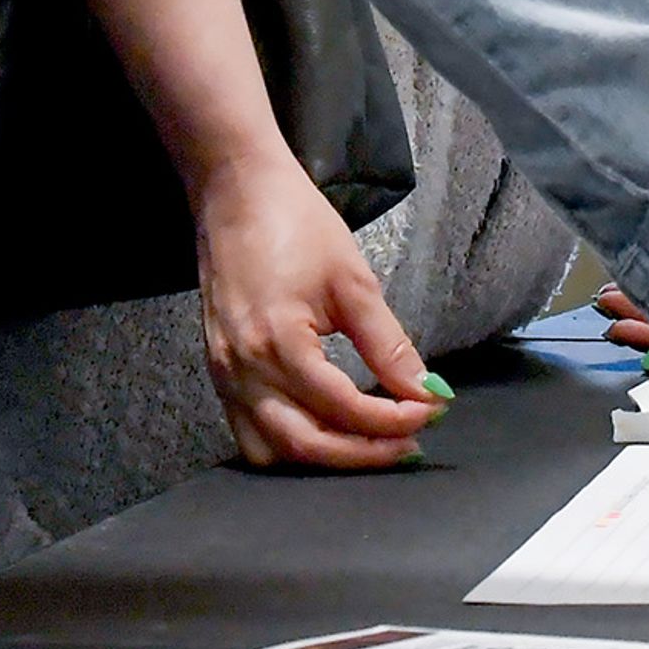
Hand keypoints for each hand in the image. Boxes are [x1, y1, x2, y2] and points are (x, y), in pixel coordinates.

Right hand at [195, 149, 444, 469]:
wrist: (236, 191)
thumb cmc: (294, 222)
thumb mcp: (352, 280)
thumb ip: (388, 344)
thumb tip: (424, 389)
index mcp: (278, 342)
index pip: (342, 407)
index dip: (392, 420)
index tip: (430, 412)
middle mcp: (242, 370)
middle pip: (305, 444)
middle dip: (363, 453)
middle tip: (409, 444)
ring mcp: (223, 375)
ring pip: (272, 450)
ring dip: (324, 458)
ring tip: (370, 444)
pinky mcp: (217, 371)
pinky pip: (248, 431)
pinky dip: (289, 445)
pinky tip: (325, 431)